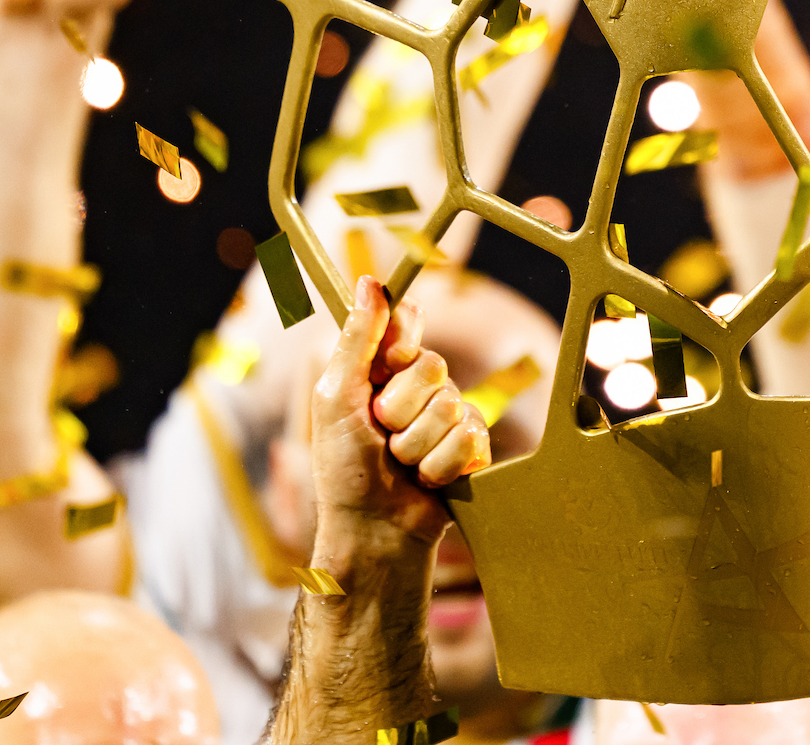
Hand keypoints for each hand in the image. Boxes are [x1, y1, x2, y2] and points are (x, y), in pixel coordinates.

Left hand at [310, 276, 488, 548]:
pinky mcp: (472, 450)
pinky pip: (472, 438)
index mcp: (384, 369)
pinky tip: (426, 480)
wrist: (372, 531)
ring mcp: (449, 418)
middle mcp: (419, 388)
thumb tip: (369, 280)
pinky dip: (441, 464)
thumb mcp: (336, 397)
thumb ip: (356, 339)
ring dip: (417, 444)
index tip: (386, 368)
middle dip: (401, 408)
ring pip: (452, 406)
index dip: (400, 345)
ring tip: (401, 465)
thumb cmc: (344, 469)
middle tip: (381, 435)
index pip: (408, 323)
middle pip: (434, 365)